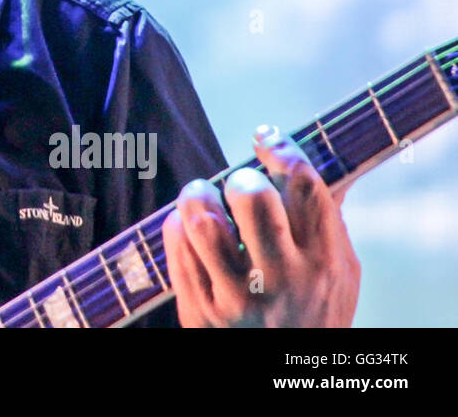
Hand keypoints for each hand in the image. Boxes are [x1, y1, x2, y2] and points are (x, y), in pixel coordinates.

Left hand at [162, 124, 359, 326]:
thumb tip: (311, 160)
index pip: (304, 186)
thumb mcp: (340, 273)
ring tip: (201, 195)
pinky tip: (187, 226)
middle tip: (238, 183)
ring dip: (197, 196)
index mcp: (324, 261)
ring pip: (203, 222)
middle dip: (242, 178)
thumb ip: (327, 220)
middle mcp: (283, 278)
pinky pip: (177, 250)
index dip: (282, 149)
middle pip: (253, 198)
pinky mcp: (201, 311)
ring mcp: (239, 297)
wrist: (289, 378)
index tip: (265, 138)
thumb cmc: (315, 315)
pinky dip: (177, 226)